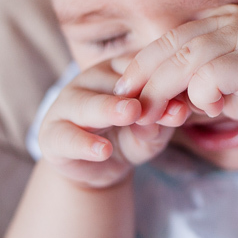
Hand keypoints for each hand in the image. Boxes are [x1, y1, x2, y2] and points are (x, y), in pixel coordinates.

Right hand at [37, 58, 188, 188]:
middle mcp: (89, 81)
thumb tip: (172, 115)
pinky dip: (84, 144)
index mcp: (117, 71)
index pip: (140, 69)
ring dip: (107, 109)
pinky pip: (66, 137)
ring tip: (130, 114)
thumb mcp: (152, 131)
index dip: (162, 81)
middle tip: (152, 98)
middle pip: (112, 84)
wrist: (100, 168)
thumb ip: (161, 123)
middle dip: (134, 93)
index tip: (185, 96)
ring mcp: (67, 105)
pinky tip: (102, 150)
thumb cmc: (131, 137)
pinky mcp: (52, 135)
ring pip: (85, 104)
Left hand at [113, 5, 237, 132]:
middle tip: (131, 107)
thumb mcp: (218, 85)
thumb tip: (145, 99)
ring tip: (158, 114)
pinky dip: (202, 94)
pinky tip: (210, 108)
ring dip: (166, 90)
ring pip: (187, 60)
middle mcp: (230, 21)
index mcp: (218, 20)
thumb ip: (188, 84)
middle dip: (146, 80)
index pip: (168, 39)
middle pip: (172, 47)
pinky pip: (213, 74)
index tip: (123, 90)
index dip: (141, 64)